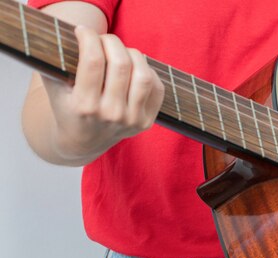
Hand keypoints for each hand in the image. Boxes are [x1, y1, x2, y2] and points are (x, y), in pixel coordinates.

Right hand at [40, 25, 163, 161]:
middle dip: (112, 42)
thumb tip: (64, 35)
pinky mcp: (147, 121)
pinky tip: (134, 68)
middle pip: (121, 64)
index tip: (83, 31)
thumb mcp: (54, 89)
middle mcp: (111, 115)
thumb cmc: (68, 108)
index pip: (93, 61)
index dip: (89, 38)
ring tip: (121, 52)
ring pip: (143, 75)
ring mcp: (132, 119)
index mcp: (84, 106)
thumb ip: (54, 64)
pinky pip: (157, 87)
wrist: (83, 142)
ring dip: (133, 54)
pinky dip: (148, 71)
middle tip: (104, 39)